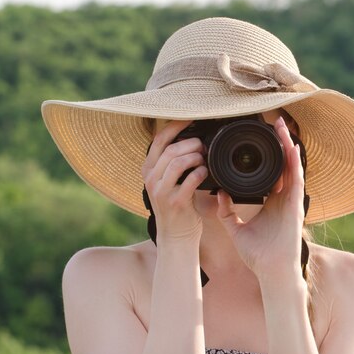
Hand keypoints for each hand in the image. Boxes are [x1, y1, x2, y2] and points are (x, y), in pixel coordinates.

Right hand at [141, 120, 207, 245]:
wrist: (175, 236)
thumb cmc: (177, 204)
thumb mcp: (168, 181)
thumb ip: (173, 162)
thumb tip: (192, 139)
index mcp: (148, 169)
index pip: (159, 139)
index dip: (176, 125)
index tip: (192, 118)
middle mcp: (151, 178)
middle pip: (170, 149)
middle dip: (191, 142)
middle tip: (203, 145)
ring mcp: (161, 190)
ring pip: (178, 161)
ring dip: (196, 156)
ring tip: (204, 159)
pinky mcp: (175, 201)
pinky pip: (190, 179)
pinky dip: (201, 172)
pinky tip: (206, 172)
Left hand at [216, 116, 305, 281]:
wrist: (270, 271)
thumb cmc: (258, 255)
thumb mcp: (235, 230)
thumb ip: (226, 213)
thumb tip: (218, 194)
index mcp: (271, 201)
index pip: (271, 171)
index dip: (269, 154)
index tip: (259, 138)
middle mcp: (283, 197)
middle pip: (283, 163)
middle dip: (279, 143)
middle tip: (272, 122)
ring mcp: (291, 199)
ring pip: (291, 165)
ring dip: (287, 145)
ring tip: (280, 126)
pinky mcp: (295, 204)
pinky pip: (296, 178)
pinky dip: (294, 161)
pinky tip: (291, 146)